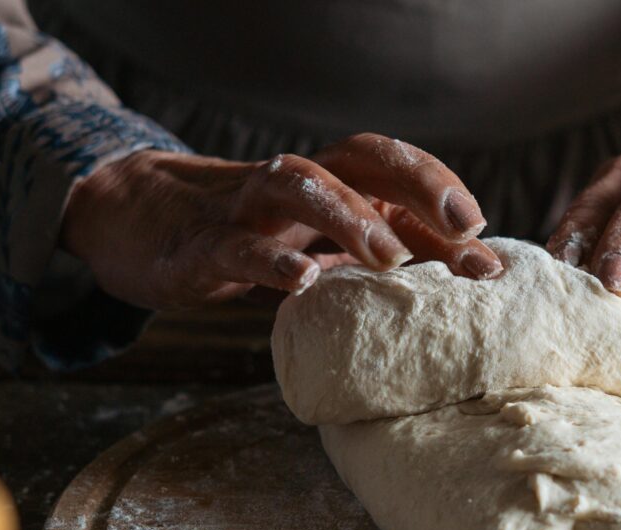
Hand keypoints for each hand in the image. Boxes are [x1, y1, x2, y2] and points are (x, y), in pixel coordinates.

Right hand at [62, 133, 501, 309]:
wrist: (135, 223)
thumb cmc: (249, 236)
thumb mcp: (317, 242)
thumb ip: (383, 249)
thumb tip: (474, 274)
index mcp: (329, 184)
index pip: (395, 172)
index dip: (443, 195)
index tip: (485, 242)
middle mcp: (296, 184)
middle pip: (362, 159)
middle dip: (418, 184)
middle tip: (463, 228)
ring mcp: (246, 208)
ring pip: (299, 185)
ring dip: (350, 216)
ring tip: (389, 257)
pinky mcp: (201, 245)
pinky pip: (236, 245)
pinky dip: (270, 258)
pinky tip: (302, 279)